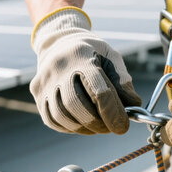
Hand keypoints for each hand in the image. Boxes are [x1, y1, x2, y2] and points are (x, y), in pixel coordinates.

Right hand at [30, 7, 140, 134]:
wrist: (60, 42)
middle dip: (98, 123)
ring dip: (85, 128)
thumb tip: (133, 106)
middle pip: (77, 105)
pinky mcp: (37, 93)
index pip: (98, 90)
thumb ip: (123, 80)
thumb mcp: (111, 57)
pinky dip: (70, 127)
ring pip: (63, 116)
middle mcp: (58, 68)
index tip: (123, 126)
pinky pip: (53, 120)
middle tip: (111, 128)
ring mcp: (44, 81)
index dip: (113, 112)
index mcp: (81, 55)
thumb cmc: (92, 53)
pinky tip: (83, 124)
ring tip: (99, 126)